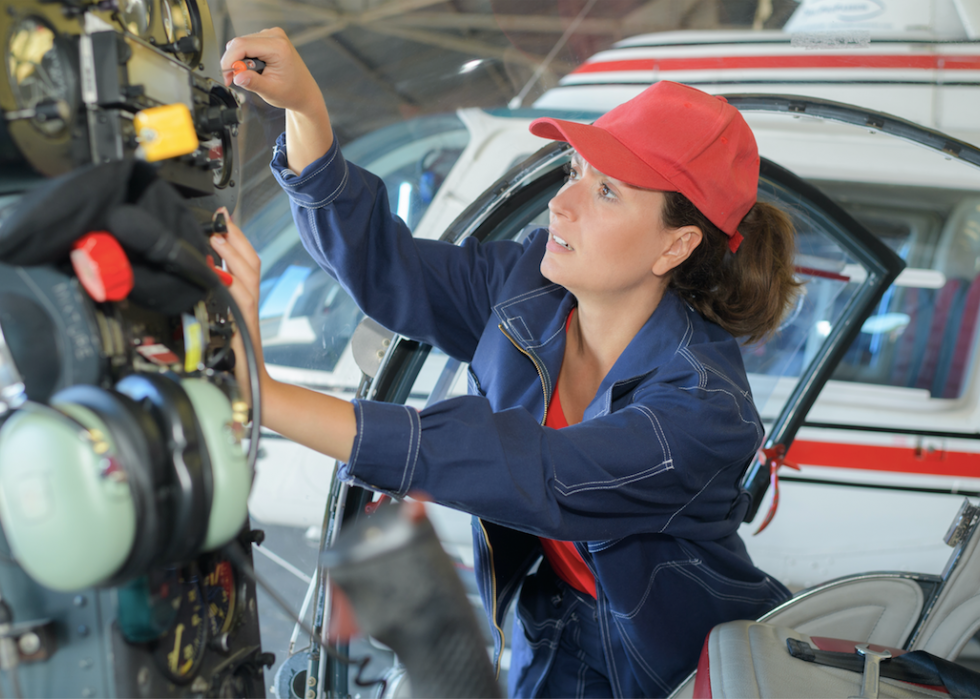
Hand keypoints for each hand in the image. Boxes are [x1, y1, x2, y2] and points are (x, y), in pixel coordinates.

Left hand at [210, 211, 265, 407]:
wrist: (250, 384)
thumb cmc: (233, 356)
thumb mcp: (219, 318)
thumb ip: (214, 294)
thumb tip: (200, 267)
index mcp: (243, 297)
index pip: (246, 259)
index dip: (236, 235)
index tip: (223, 215)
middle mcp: (248, 302)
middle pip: (251, 262)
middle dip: (237, 238)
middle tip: (221, 220)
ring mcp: (247, 313)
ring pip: (248, 276)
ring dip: (234, 255)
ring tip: (217, 238)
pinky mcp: (243, 326)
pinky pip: (241, 300)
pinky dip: (232, 283)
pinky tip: (220, 272)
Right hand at [222, 27, 332, 173]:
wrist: (305, 92)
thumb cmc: (292, 92)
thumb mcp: (271, 91)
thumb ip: (253, 83)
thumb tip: (236, 76)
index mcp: (278, 47)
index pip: (242, 45)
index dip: (229, 61)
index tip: (226, 76)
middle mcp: (275, 36)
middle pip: (239, 42)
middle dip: (233, 62)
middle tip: (234, 79)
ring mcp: (272, 35)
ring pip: (241, 43)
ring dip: (239, 60)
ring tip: (250, 76)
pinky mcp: (269, 38)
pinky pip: (248, 44)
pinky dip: (244, 57)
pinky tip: (254, 69)